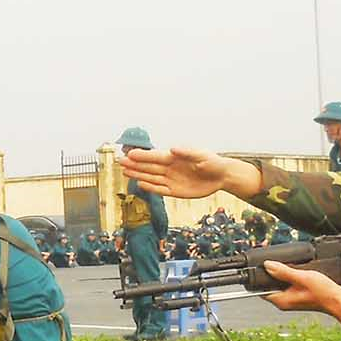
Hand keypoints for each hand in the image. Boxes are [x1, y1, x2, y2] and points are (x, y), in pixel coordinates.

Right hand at [120, 147, 261, 199]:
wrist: (221, 176)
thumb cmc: (212, 162)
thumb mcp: (202, 156)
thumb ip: (187, 152)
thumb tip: (173, 148)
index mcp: (174, 158)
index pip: (155, 156)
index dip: (142, 155)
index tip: (129, 153)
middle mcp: (170, 168)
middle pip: (149, 167)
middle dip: (134, 164)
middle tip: (120, 161)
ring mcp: (172, 180)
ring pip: (151, 177)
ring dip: (138, 174)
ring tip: (125, 171)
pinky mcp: (176, 191)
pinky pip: (160, 190)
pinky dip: (150, 187)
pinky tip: (140, 184)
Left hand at [260, 261, 340, 328]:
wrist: (338, 301)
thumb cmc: (323, 292)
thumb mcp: (302, 277)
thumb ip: (284, 271)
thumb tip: (267, 265)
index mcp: (281, 300)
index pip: (260, 289)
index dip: (259, 277)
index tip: (261, 266)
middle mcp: (284, 301)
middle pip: (269, 285)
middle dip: (271, 273)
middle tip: (277, 263)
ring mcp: (291, 299)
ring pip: (279, 284)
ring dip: (282, 274)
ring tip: (289, 267)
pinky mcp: (298, 296)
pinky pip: (288, 285)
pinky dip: (290, 277)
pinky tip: (297, 272)